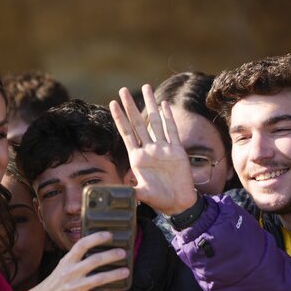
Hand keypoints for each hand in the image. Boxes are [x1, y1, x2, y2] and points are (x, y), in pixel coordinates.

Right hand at [17, 231, 128, 290]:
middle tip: (122, 253)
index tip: (109, 234)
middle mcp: (70, 272)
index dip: (96, 238)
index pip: (81, 245)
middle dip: (110, 255)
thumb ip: (76, 259)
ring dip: (114, 274)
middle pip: (94, 260)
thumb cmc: (55, 283)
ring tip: (125, 271)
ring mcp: (74, 287)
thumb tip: (94, 249)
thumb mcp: (62, 267)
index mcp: (66, 262)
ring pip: (99, 279)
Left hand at [109, 84, 197, 215]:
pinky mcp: (177, 150)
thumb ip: (129, 190)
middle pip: (138, 123)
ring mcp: (163, 148)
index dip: (120, 118)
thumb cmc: (159, 200)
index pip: (126, 133)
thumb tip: (112, 192)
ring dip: (150, 104)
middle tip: (122, 90)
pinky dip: (168, 117)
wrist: (179, 203)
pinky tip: (164, 105)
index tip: (112, 103)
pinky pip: (172, 130)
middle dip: (130, 106)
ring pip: (155, 121)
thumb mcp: (141, 194)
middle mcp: (149, 150)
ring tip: (146, 87)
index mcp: (138, 158)